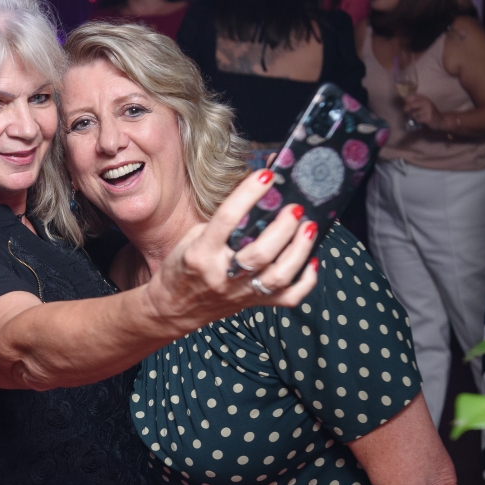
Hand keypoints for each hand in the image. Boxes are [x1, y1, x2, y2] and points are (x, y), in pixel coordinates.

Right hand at [145, 170, 318, 330]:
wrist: (173, 308)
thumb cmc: (182, 268)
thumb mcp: (191, 239)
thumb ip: (221, 223)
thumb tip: (256, 200)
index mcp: (201, 254)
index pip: (227, 220)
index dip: (248, 195)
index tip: (265, 176)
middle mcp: (222, 275)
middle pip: (259, 253)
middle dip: (283, 227)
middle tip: (295, 208)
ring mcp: (240, 292)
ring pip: (277, 276)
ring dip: (299, 250)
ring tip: (309, 227)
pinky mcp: (253, 304)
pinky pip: (288, 298)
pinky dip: (306, 280)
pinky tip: (312, 259)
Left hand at [403, 94, 443, 129]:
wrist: (441, 120)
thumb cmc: (430, 112)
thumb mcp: (425, 105)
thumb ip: (416, 102)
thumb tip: (405, 101)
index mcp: (426, 99)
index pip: (414, 96)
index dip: (408, 99)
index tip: (405, 103)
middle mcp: (427, 103)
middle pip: (412, 105)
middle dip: (407, 108)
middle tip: (405, 110)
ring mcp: (428, 110)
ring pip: (414, 114)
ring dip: (413, 116)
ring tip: (417, 117)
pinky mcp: (428, 118)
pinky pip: (418, 119)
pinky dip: (417, 121)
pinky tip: (421, 120)